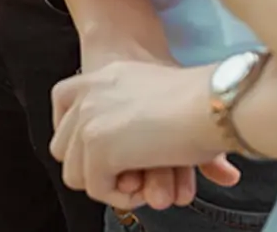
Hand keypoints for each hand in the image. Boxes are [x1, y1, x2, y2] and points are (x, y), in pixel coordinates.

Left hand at [50, 61, 240, 210]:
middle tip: (132, 176)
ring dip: (108, 185)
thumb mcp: (156, 97)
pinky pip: (97, 189)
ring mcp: (87, 122)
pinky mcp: (97, 149)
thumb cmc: (201, 99)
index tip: (107, 154)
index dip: (80, 138)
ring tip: (142, 185)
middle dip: (95, 168)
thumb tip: (128, 152)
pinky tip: (146, 191)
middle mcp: (86, 96)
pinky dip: (121, 198)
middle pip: (63, 146)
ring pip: (75, 172)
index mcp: (99, 78)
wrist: (212, 103)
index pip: (63, 109)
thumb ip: (132, 118)